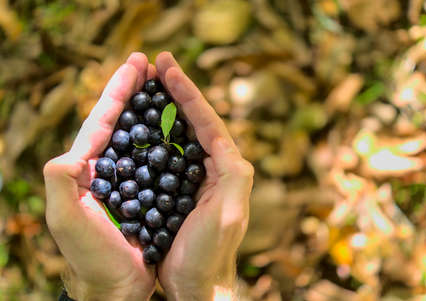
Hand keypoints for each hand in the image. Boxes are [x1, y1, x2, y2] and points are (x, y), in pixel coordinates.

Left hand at [43, 53, 155, 300]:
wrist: (115, 287)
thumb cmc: (92, 257)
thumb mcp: (67, 217)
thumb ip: (61, 178)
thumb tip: (74, 148)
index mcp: (87, 167)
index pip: (104, 118)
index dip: (119, 88)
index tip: (138, 63)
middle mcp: (108, 168)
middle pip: (123, 119)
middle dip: (136, 89)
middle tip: (152, 63)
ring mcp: (129, 179)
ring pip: (143, 134)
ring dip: (154, 107)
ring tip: (166, 85)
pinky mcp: (148, 193)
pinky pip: (160, 157)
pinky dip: (167, 136)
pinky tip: (179, 126)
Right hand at [154, 52, 253, 300]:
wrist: (196, 283)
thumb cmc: (210, 251)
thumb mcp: (229, 211)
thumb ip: (234, 173)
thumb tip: (225, 141)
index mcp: (228, 168)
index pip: (207, 121)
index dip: (188, 93)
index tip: (168, 68)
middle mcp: (215, 168)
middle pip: (195, 120)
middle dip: (178, 91)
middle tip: (159, 64)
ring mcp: (198, 177)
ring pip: (181, 133)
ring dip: (166, 107)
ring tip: (150, 84)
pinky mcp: (181, 188)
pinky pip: (169, 154)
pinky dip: (157, 133)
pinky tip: (143, 123)